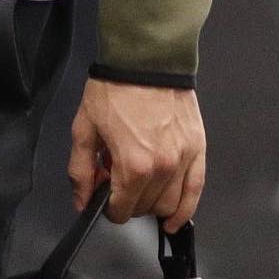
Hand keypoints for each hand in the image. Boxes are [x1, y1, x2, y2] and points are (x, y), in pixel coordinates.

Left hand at [68, 78, 205, 230]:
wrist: (146, 59)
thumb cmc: (115, 88)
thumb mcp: (85, 127)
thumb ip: (80, 170)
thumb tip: (82, 201)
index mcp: (133, 165)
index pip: (121, 210)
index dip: (107, 205)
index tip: (103, 191)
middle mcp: (162, 168)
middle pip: (144, 209)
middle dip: (127, 200)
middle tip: (118, 177)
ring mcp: (183, 160)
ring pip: (169, 206)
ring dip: (152, 203)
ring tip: (140, 181)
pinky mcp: (197, 150)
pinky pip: (195, 193)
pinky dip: (185, 211)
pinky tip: (174, 219)